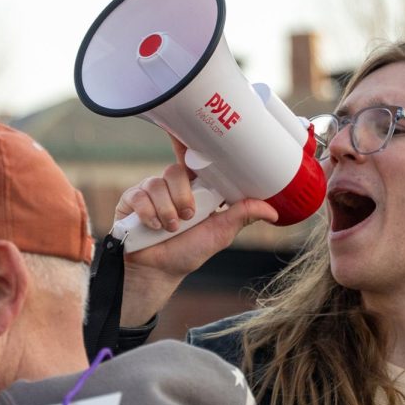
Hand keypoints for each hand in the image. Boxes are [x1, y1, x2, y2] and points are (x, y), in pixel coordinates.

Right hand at [114, 137, 277, 324]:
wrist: (158, 272)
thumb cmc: (188, 251)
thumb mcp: (220, 233)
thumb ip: (242, 215)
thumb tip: (273, 210)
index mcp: (195, 187)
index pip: (193, 157)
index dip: (190, 142)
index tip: (193, 132)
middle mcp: (172, 185)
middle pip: (176, 170)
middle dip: (183, 197)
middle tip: (188, 217)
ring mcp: (150, 191)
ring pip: (157, 183)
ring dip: (167, 210)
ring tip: (170, 228)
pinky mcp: (131, 199)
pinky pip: (139, 195)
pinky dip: (148, 214)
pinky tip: (152, 226)